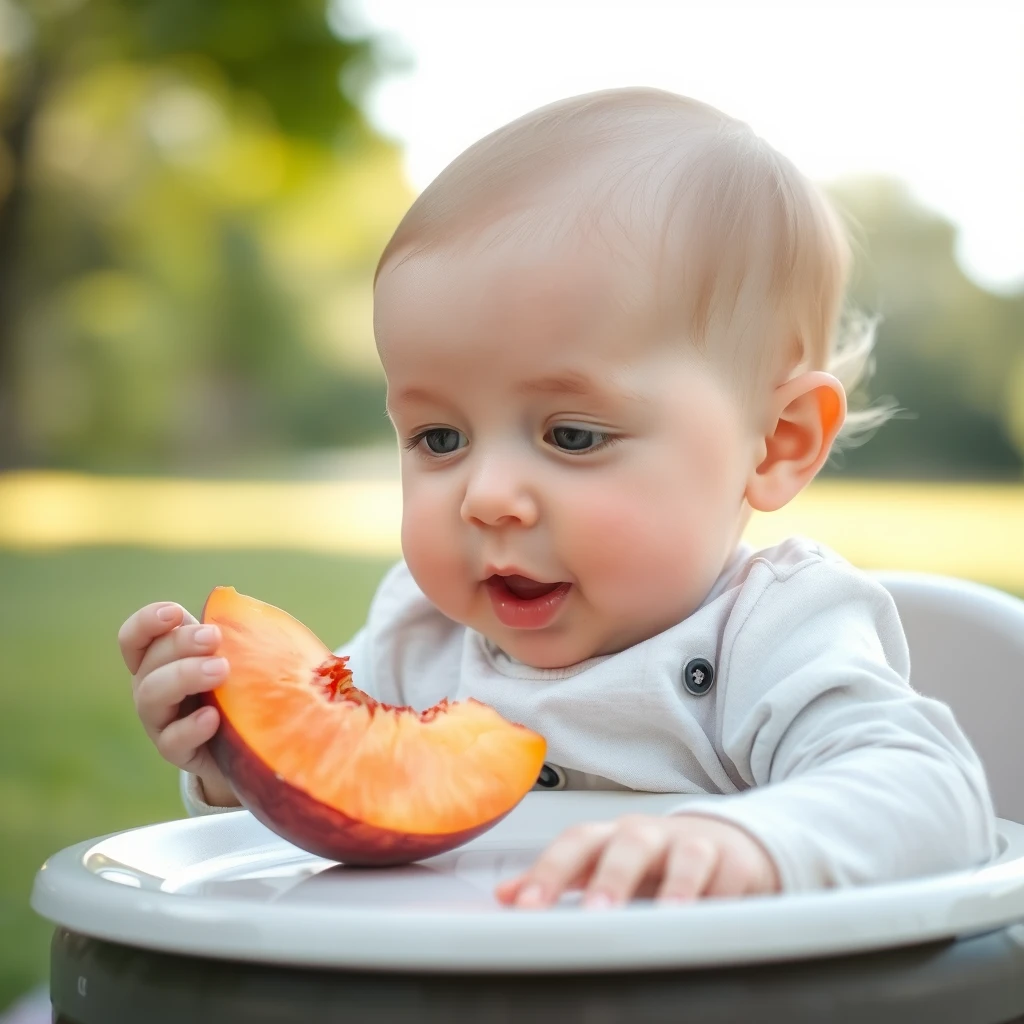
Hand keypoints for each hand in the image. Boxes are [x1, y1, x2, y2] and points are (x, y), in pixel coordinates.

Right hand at [118, 601, 237, 806]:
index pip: (134, 638)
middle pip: (150, 662)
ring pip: (152, 696)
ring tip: (220, 670)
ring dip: (184, 676)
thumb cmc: (238, 684)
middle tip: (214, 638)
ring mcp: (159, 721)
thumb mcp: (235, 655)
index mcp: (159, 659)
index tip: (175, 613)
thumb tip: (254, 616)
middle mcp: (150, 687)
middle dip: (181, 643)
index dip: (147, 622)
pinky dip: (191, 727)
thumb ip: (236, 635)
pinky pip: (172, 741)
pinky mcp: (177, 751)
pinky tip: (213, 717)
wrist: (246, 740)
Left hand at [495, 813, 779, 908]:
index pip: (576, 843)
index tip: (526, 907)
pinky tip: (712, 919)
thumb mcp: (604, 863)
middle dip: (611, 879)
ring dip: (675, 887)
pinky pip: (730, 878)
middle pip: (628, 844)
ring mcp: (693, 846)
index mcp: (611, 836)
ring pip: (685, 858)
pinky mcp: (734, 862)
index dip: (550, 870)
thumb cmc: (653, 858)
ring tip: (666, 918)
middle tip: (595, 913)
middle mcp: (649, 836)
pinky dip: (723, 897)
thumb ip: (559, 877)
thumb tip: (505, 895)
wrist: (723, 840)